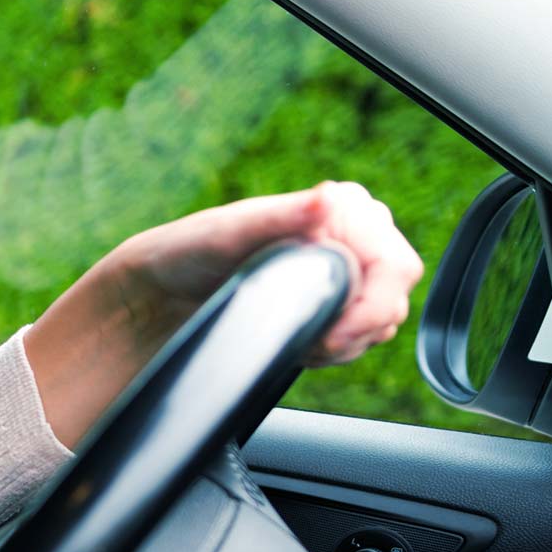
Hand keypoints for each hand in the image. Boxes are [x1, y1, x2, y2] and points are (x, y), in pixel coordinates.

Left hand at [105, 181, 424, 366]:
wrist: (156, 296)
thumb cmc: (185, 253)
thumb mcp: (226, 232)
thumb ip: (280, 217)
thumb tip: (327, 200)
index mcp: (342, 208)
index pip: (394, 266)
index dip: (373, 308)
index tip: (334, 338)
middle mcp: (353, 236)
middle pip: (394, 297)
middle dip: (359, 330)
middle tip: (313, 346)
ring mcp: (345, 272)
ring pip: (381, 322)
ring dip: (345, 343)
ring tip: (297, 340)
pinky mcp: (332, 304)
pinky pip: (359, 337)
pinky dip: (334, 350)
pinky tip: (299, 346)